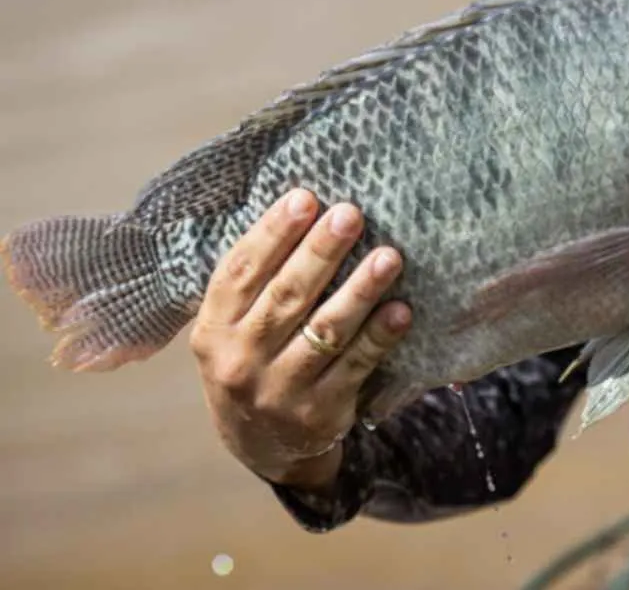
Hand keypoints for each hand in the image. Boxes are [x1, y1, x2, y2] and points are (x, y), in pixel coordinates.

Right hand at [188, 189, 410, 490]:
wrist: (260, 445)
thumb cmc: (253, 361)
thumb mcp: (232, 327)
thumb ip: (256, 282)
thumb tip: (304, 208)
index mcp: (213, 329)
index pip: (240, 272)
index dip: (272, 233)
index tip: (305, 198)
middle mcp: (240, 360)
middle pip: (286, 296)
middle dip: (321, 251)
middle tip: (351, 214)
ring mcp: (279, 390)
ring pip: (325, 330)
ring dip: (360, 290)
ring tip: (389, 256)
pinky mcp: (319, 413)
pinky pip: (356, 367)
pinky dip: (379, 337)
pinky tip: (400, 310)